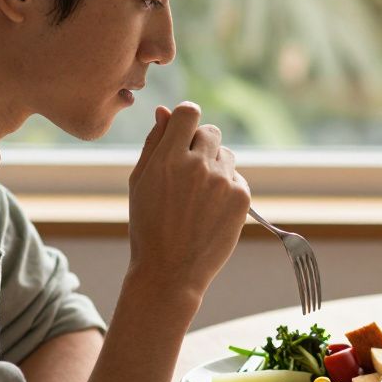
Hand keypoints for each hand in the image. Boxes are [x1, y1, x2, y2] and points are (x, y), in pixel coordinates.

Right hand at [126, 102, 250, 301]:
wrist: (170, 271)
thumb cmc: (149, 226)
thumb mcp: (140, 182)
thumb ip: (154, 143)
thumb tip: (164, 110)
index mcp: (168, 158)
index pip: (188, 113)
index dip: (185, 118)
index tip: (183, 131)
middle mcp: (198, 165)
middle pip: (210, 131)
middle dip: (200, 144)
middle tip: (187, 173)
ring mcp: (223, 181)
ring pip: (226, 155)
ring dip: (215, 166)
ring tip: (197, 197)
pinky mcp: (241, 198)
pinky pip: (237, 178)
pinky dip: (227, 188)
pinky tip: (210, 210)